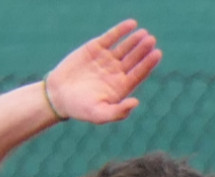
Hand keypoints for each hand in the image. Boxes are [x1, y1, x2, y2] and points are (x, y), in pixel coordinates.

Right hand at [44, 20, 161, 124]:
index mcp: (121, 87)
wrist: (57, 95)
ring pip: (125, 47)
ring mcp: (107, 59)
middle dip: (143, 49)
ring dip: (134, 40)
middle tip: (151, 40)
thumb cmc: (79, 108)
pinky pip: (111, 37)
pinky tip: (131, 24)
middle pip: (134, 58)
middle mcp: (116, 72)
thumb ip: (117, 112)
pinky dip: (121, 30)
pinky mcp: (95, 48)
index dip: (148, 63)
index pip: (139, 73)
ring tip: (143, 33)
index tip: (157, 53)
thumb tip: (136, 102)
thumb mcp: (98, 114)